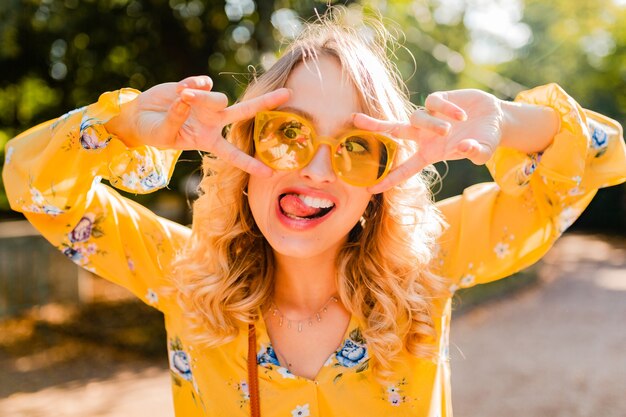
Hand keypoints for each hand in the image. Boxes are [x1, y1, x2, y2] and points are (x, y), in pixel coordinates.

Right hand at [106, 75, 290, 176]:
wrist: (139, 117)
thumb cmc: (155, 132)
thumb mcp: (166, 135)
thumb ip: (177, 118)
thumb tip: (188, 97)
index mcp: (209, 141)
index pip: (233, 155)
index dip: (250, 165)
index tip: (270, 174)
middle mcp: (213, 122)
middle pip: (245, 113)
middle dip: (266, 103)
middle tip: (289, 94)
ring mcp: (207, 104)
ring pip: (219, 98)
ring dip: (202, 99)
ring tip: (182, 98)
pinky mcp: (197, 87)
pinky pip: (202, 83)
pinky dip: (190, 86)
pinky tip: (181, 90)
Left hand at [353, 89, 503, 193]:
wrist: (496, 119)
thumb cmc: (486, 140)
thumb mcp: (483, 151)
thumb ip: (475, 152)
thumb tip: (466, 148)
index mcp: (430, 153)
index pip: (405, 169)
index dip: (389, 179)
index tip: (370, 190)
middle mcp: (424, 135)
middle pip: (393, 130)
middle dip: (375, 126)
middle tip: (354, 121)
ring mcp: (429, 116)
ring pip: (416, 117)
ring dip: (433, 123)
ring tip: (455, 125)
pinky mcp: (438, 99)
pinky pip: (433, 102)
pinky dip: (446, 108)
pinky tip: (462, 113)